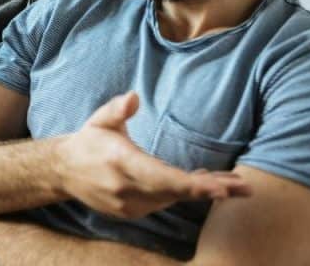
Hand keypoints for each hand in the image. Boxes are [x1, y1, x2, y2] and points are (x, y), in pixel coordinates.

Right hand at [57, 92, 251, 219]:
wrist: (64, 172)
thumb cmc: (90, 140)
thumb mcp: (100, 119)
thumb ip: (118, 109)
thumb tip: (134, 97)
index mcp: (122, 163)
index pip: (164, 178)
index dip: (195, 185)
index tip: (221, 188)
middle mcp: (127, 189)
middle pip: (177, 192)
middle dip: (212, 190)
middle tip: (245, 189)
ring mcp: (130, 205)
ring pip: (175, 199)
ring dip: (204, 192)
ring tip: (235, 185)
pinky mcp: (133, 212)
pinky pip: (166, 202)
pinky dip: (187, 194)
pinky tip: (208, 185)